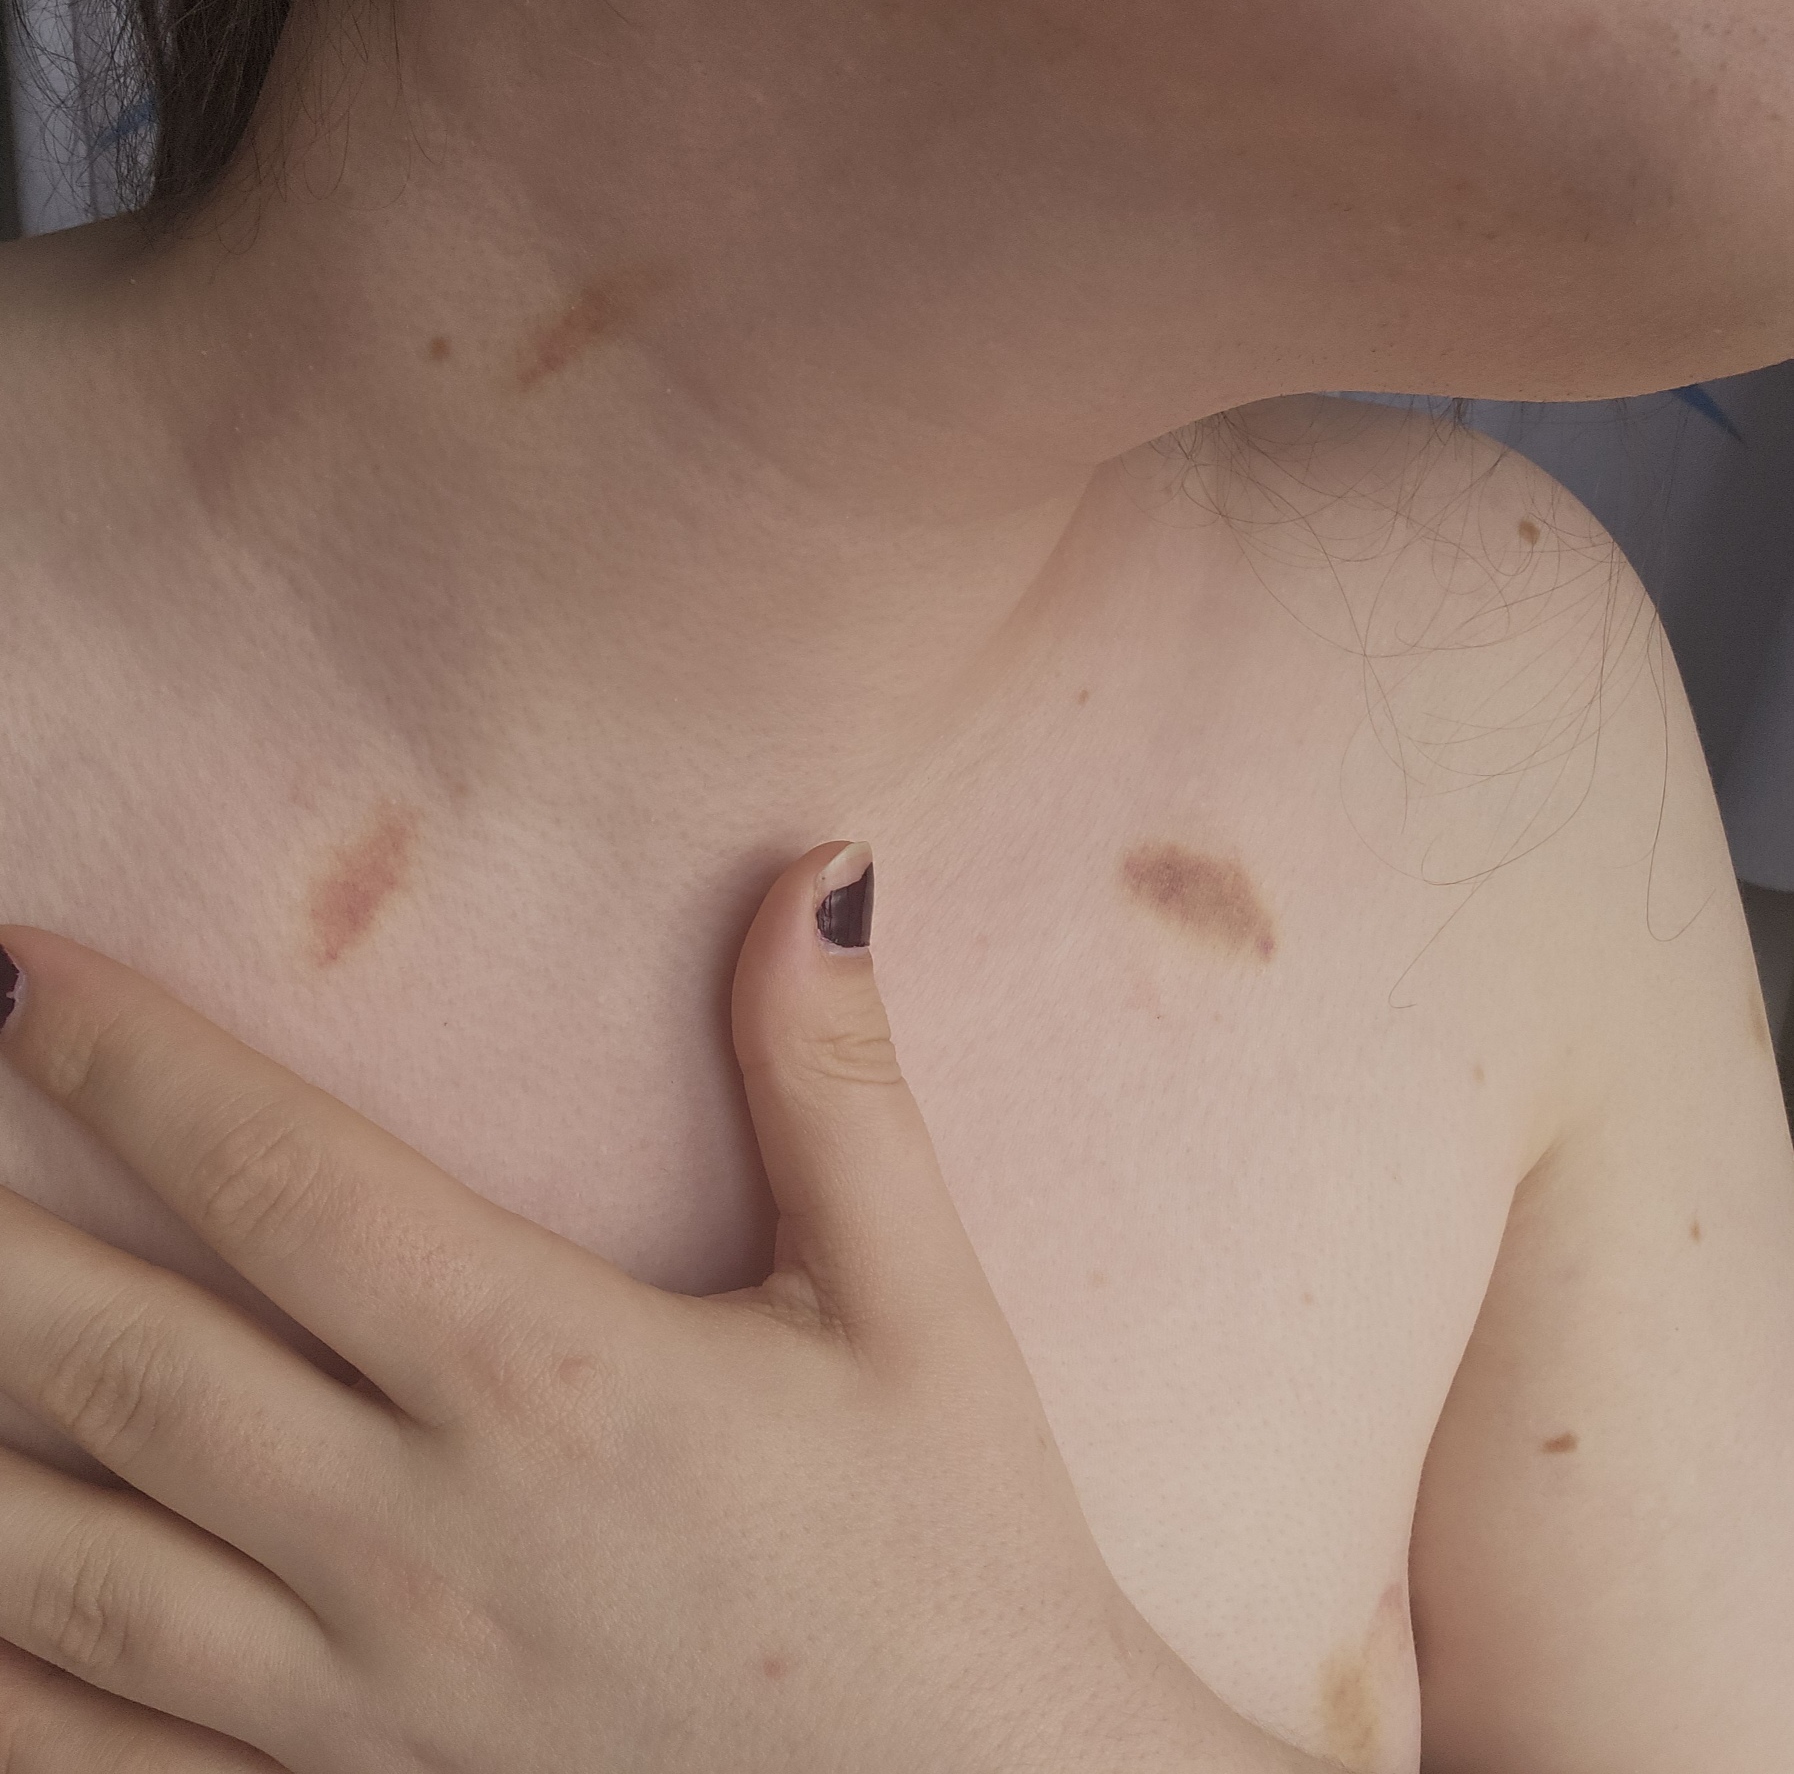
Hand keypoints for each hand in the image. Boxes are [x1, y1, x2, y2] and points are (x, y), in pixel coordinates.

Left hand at [0, 842, 1211, 1771]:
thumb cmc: (954, 1554)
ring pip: (73, 1567)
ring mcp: (363, 1703)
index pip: (288, 1186)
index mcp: (552, 1381)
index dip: (133, 1067)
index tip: (21, 973)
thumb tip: (820, 870)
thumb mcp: (922, 1306)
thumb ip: (838, 1083)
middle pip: (127, 1365)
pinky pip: (113, 1764)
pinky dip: (2, 1686)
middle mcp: (421, 1539)